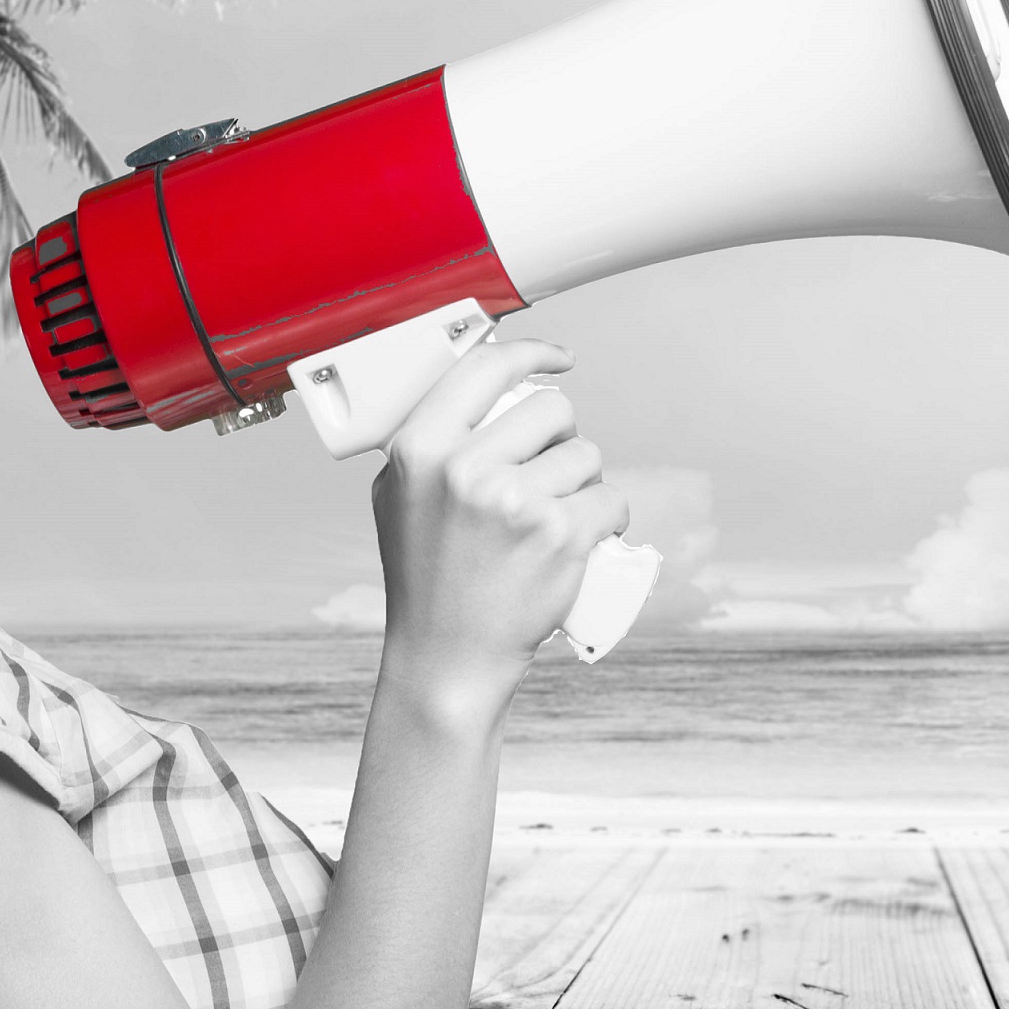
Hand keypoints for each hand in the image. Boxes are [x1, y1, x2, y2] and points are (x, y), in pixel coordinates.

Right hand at [369, 333, 628, 712]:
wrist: (448, 655)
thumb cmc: (425, 578)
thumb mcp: (397, 496)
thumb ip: (429, 441)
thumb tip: (481, 386)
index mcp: (421, 450)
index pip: (485, 368)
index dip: (531, 353)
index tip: (559, 359)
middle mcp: (465, 470)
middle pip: (552, 409)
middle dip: (561, 436)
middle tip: (549, 473)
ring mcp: (515, 502)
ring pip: (586, 455)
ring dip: (583, 482)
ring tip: (556, 517)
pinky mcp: (560, 536)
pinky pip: (610, 498)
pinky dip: (608, 517)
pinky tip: (585, 537)